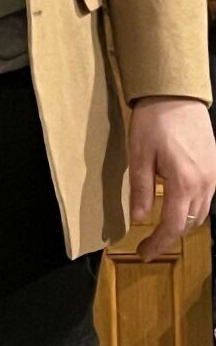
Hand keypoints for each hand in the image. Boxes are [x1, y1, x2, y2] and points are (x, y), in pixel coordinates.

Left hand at [129, 97, 215, 261]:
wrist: (176, 93)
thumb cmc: (154, 120)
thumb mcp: (139, 154)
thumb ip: (140, 189)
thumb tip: (137, 218)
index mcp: (184, 182)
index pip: (172, 226)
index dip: (157, 243)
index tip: (142, 252)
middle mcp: (204, 183)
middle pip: (189, 223)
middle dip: (169, 236)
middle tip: (148, 241)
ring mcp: (213, 174)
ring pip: (201, 212)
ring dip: (182, 222)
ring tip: (161, 225)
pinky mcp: (215, 165)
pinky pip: (207, 197)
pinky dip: (192, 207)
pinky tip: (178, 202)